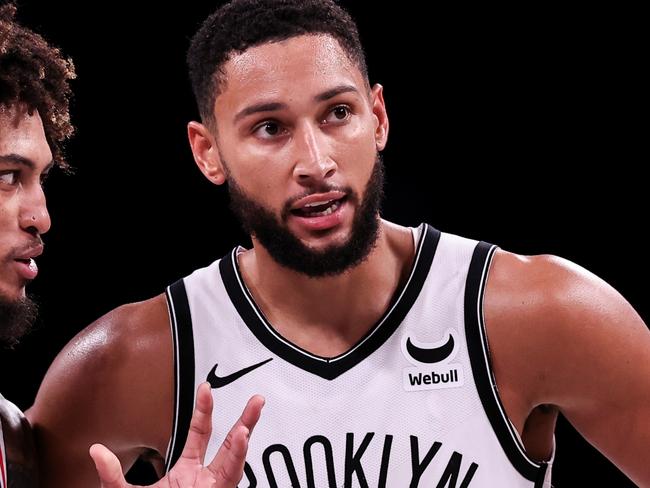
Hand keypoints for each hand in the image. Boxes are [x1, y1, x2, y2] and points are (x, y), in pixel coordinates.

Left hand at [89, 383, 263, 486]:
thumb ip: (112, 474)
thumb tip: (97, 451)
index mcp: (187, 472)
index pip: (201, 434)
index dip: (204, 410)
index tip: (206, 389)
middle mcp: (205, 480)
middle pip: (230, 444)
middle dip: (245, 420)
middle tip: (256, 401)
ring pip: (236, 463)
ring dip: (243, 442)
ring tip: (246, 426)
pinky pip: (231, 478)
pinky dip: (237, 459)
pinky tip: (241, 442)